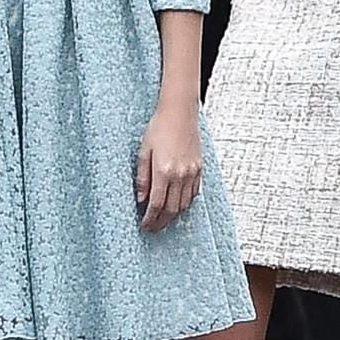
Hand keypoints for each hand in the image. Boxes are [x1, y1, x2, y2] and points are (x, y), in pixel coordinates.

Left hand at [136, 94, 202, 232]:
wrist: (180, 112)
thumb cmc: (160, 126)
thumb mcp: (144, 151)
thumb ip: (142, 177)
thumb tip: (140, 198)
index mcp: (164, 171)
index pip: (156, 204)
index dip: (150, 219)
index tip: (144, 225)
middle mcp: (180, 175)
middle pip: (172, 209)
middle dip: (161, 222)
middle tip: (152, 227)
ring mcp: (192, 173)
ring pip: (184, 204)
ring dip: (173, 215)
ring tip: (163, 218)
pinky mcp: (199, 168)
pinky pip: (194, 193)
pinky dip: (185, 203)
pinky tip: (177, 203)